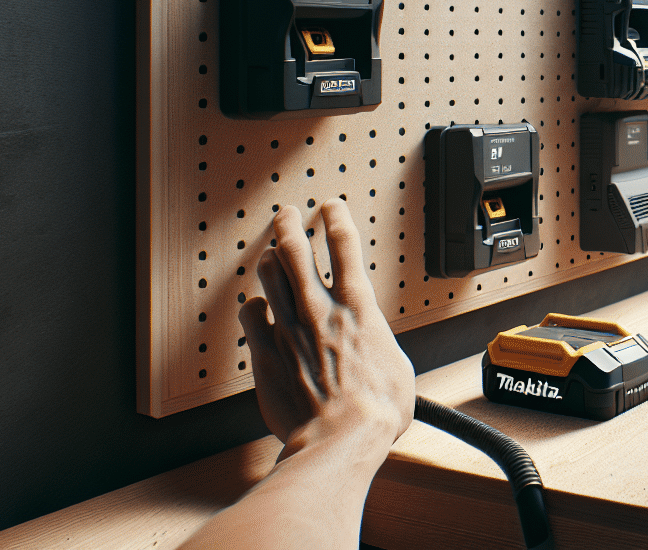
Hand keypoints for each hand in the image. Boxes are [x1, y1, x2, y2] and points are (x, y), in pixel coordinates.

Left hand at [239, 199, 414, 458]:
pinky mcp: (266, 353)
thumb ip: (377, 341)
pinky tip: (255, 306)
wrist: (340, 438)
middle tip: (287, 214)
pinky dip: (252, 306)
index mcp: (358, 307)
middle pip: (296, 249)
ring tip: (270, 252)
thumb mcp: (397, 364)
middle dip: (290, 224)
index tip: (332, 208)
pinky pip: (250, 315)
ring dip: (269, 259)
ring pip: (269, 275)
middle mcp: (320, 309)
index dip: (337, 219)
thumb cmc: (376, 410)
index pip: (345, 245)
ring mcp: (289, 329)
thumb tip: (372, 341)